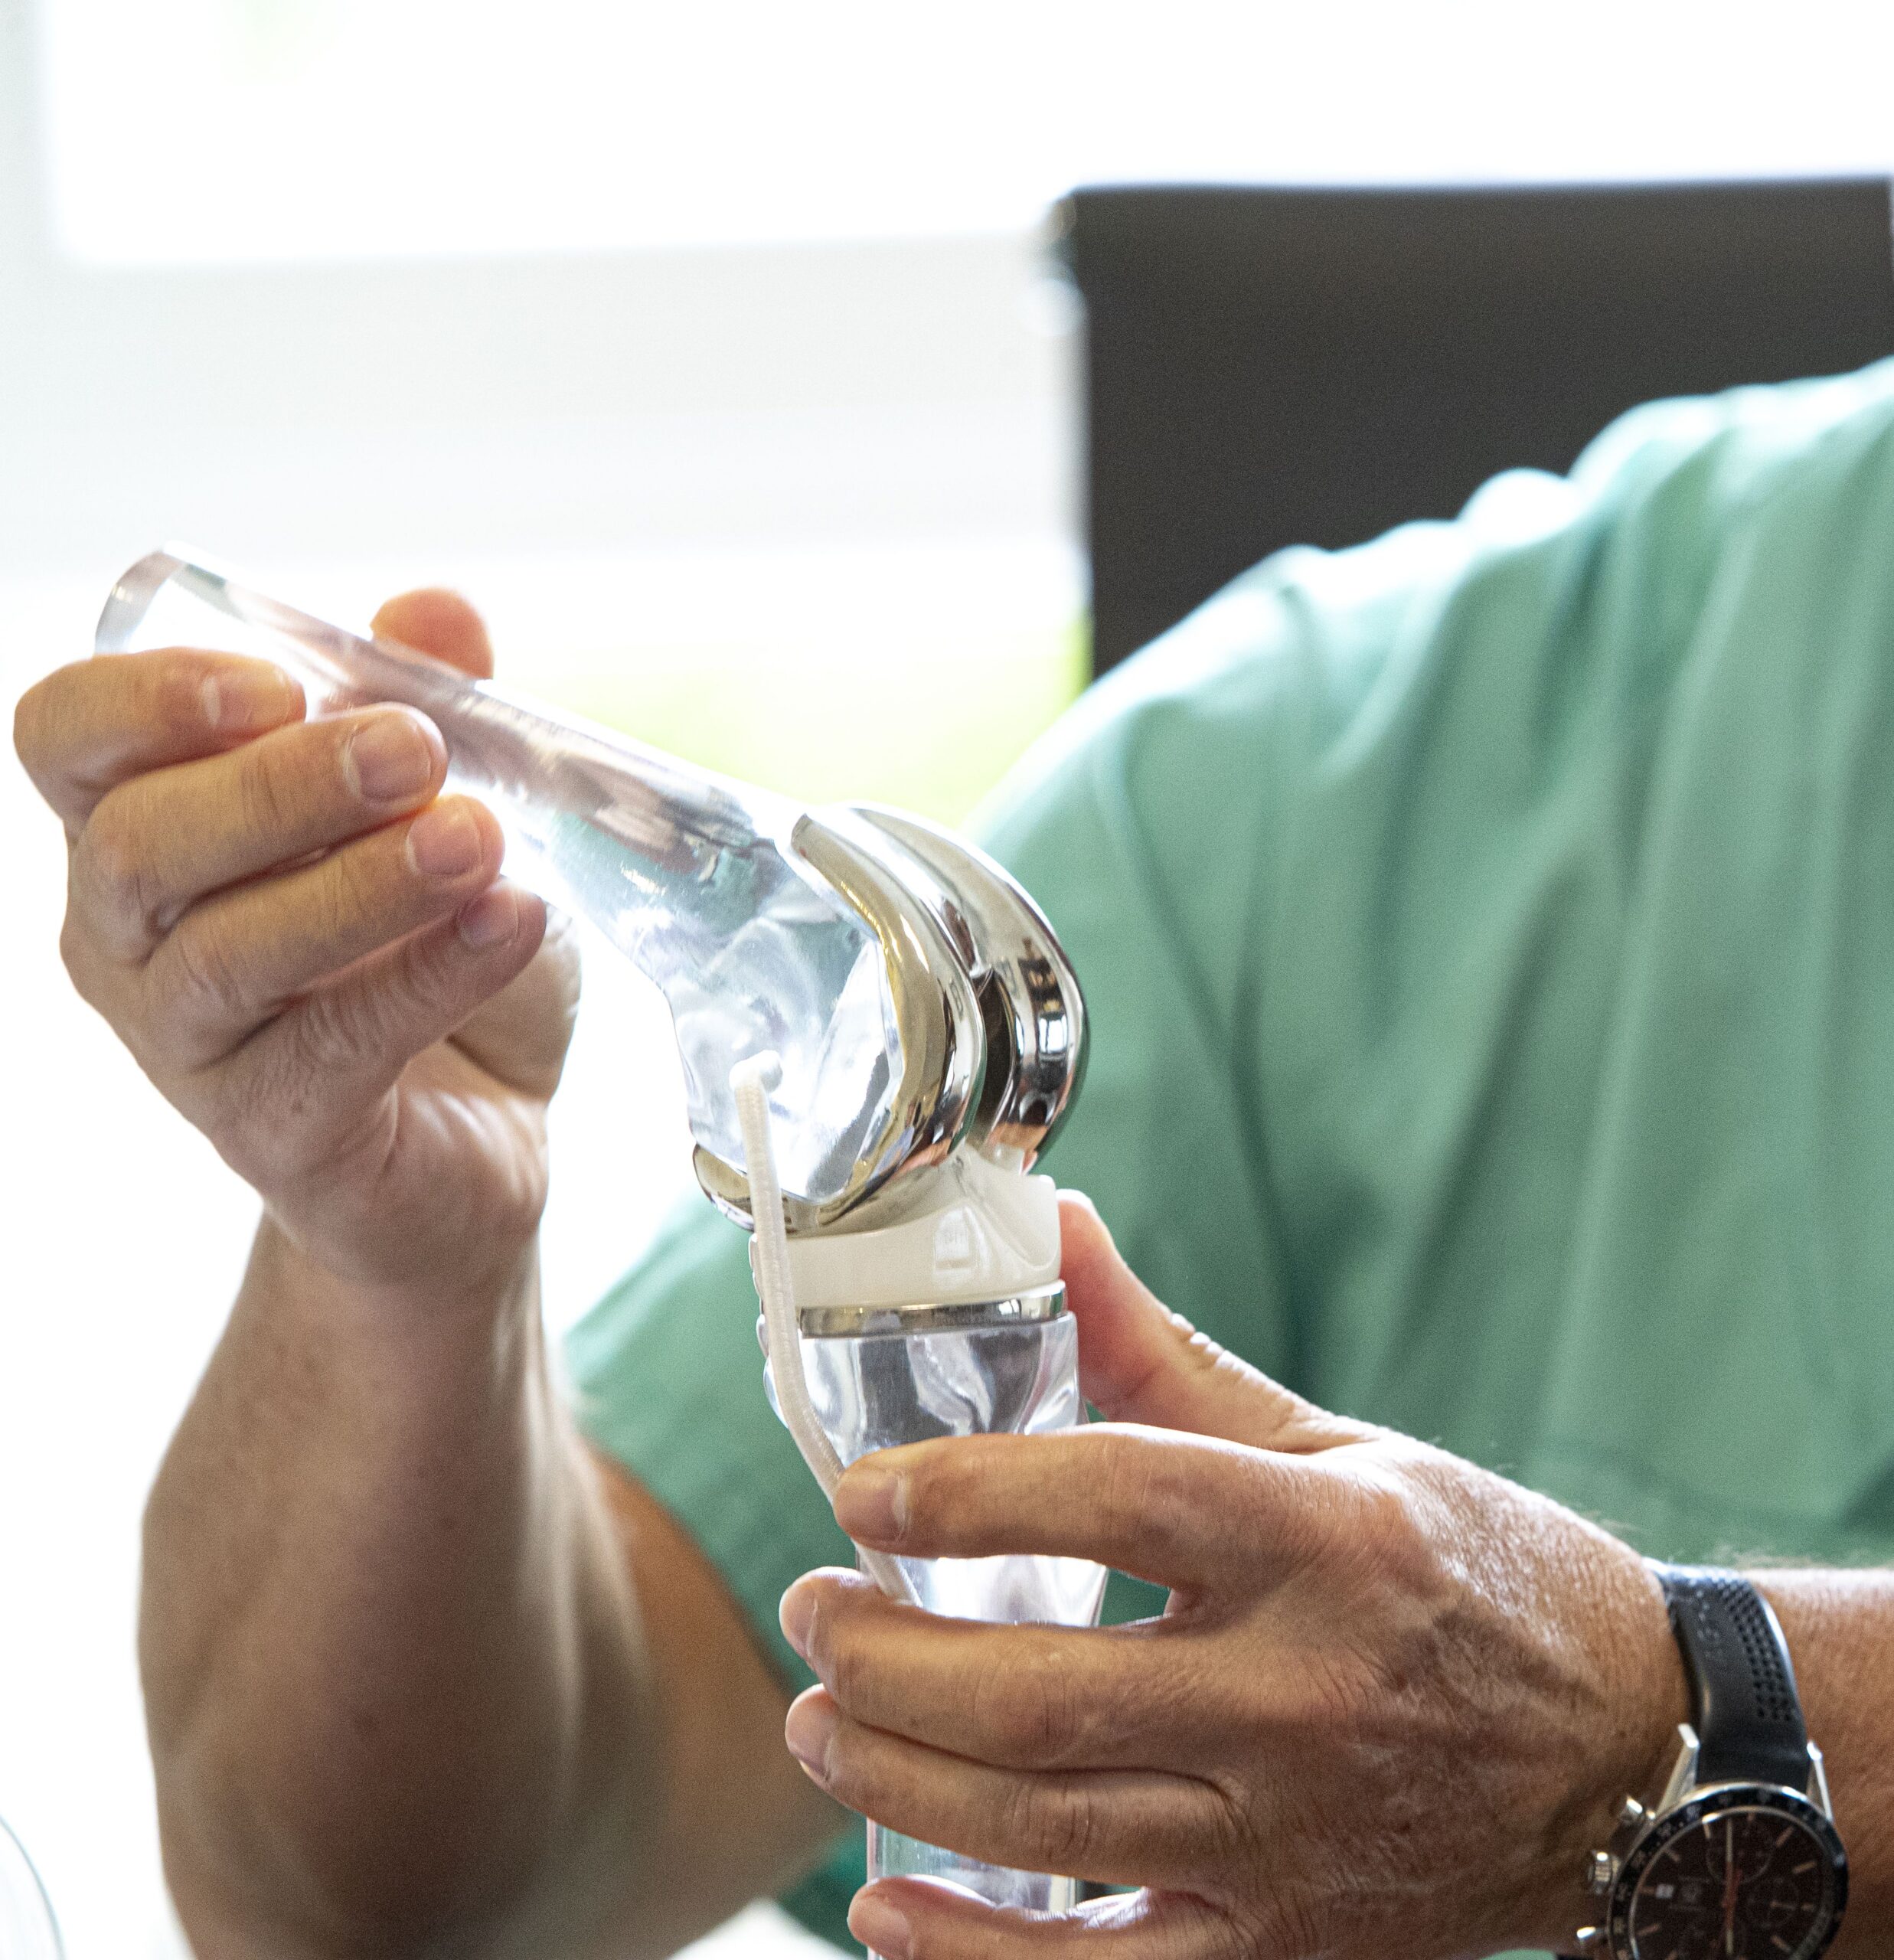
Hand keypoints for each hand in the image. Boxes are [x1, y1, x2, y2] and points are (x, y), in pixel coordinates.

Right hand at [13, 590, 579, 1301]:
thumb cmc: (437, 947)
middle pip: (140, 842)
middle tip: (416, 751)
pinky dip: (429, 977)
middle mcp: (128, 933)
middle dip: (281, 785)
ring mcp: (185, 1046)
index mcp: (144, 821)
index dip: (148, 698)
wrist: (487, 1125)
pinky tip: (514, 922)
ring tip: (477, 840)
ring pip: (229, 953)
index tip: (279, 680)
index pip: (69, 738)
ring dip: (363, 885)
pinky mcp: (270, 1132)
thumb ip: (428, 706)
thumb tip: (440, 612)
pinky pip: (333, 1049)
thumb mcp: (446, 810)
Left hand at [778, 1194, 1686, 1959]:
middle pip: (1042, 1693)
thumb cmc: (1460, 1568)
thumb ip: (1165, 1357)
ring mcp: (1295, 1840)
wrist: (1622, 1749)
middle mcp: (1308, 1697)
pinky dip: (977, 1957)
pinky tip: (887, 1908)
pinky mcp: (1287, 1946)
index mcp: (1324, 1543)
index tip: (863, 1493)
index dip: (964, 1492)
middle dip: (885, 1659)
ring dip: (893, 1781)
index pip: (1115, 1497)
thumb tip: (1054, 1231)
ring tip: (819, 1722)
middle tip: (814, 1611)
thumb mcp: (1329, 1446)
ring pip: (1044, 1830)